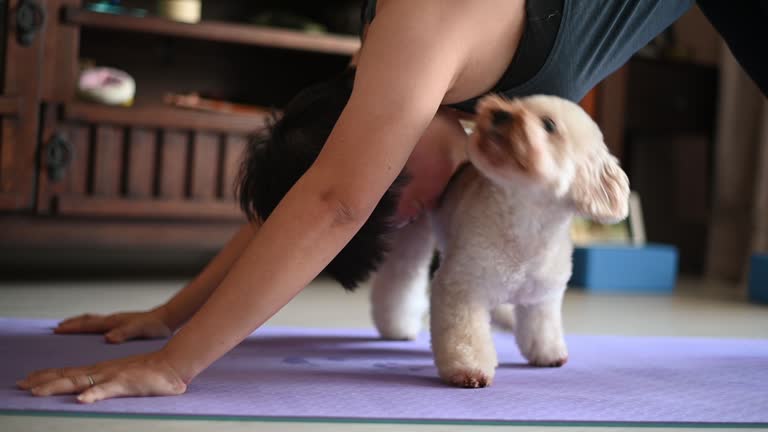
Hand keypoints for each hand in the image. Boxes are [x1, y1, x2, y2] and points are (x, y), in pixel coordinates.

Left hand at [16, 351, 186, 402]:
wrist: (172, 364)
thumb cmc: (150, 374)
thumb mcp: (122, 377)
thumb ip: (107, 384)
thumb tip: (89, 393)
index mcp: (101, 370)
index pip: (69, 372)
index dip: (47, 376)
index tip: (27, 380)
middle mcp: (101, 370)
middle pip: (67, 375)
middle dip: (42, 381)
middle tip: (20, 385)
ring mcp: (112, 376)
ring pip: (79, 382)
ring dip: (56, 386)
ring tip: (37, 392)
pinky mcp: (125, 383)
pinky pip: (106, 390)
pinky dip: (93, 394)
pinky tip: (81, 401)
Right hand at [54, 308, 173, 343]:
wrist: (167, 318)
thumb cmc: (155, 326)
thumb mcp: (140, 330)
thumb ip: (125, 333)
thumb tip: (107, 338)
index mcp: (114, 322)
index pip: (88, 324)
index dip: (73, 328)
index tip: (57, 330)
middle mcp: (113, 319)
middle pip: (88, 320)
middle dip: (72, 324)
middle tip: (56, 328)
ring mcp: (117, 320)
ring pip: (94, 320)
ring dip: (80, 323)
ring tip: (68, 326)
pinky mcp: (122, 323)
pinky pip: (101, 323)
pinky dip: (91, 325)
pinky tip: (93, 331)